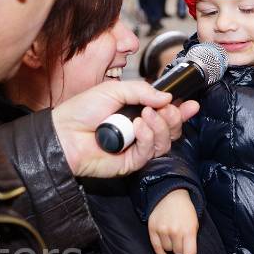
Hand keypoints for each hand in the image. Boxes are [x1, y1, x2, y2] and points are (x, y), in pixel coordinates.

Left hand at [52, 80, 198, 177]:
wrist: (62, 132)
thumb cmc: (81, 110)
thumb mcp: (114, 90)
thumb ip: (142, 91)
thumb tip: (166, 96)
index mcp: (136, 112)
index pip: (165, 113)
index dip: (180, 109)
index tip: (190, 104)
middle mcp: (139, 131)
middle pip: (170, 130)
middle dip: (174, 118)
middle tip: (168, 109)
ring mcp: (135, 148)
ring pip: (163, 142)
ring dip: (160, 127)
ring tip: (146, 115)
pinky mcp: (129, 163)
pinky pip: (148, 153)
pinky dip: (147, 138)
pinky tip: (139, 127)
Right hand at [148, 189, 198, 253]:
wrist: (171, 195)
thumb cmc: (185, 211)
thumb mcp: (194, 224)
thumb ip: (193, 243)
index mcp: (188, 229)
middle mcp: (175, 230)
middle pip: (178, 252)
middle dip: (181, 249)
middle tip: (181, 240)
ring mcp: (162, 229)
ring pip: (168, 250)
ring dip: (171, 247)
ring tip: (173, 236)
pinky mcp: (152, 228)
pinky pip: (156, 247)